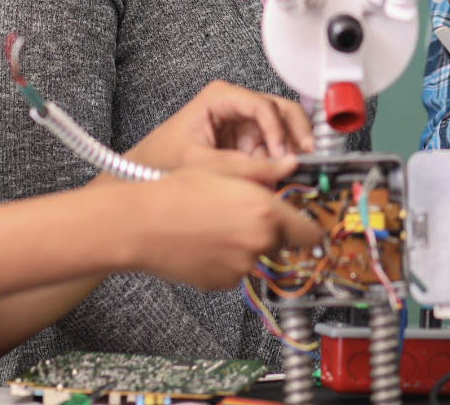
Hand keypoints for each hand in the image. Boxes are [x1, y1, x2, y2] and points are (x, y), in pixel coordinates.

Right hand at [122, 156, 321, 289]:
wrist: (140, 225)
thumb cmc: (178, 193)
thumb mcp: (226, 169)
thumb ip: (266, 169)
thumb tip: (291, 164)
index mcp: (266, 212)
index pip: (310, 233)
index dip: (309, 226)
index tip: (306, 223)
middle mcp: (258, 243)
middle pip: (283, 242)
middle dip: (273, 229)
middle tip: (244, 213)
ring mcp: (240, 268)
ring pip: (257, 256)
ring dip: (248, 244)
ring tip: (218, 224)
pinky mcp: (221, 284)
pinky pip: (236, 271)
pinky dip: (229, 259)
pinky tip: (207, 241)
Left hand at [126, 81, 313, 170]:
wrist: (136, 174)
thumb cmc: (156, 159)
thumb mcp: (196, 162)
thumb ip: (236, 165)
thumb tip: (271, 168)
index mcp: (220, 97)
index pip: (262, 105)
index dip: (277, 130)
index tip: (282, 153)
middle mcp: (234, 104)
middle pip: (280, 109)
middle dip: (296, 132)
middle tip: (307, 154)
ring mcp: (241, 121)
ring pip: (281, 126)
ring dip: (289, 147)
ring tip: (291, 168)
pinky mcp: (244, 139)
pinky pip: (271, 145)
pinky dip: (278, 159)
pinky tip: (277, 173)